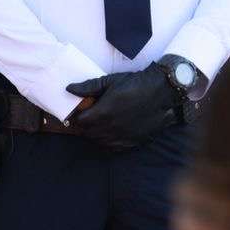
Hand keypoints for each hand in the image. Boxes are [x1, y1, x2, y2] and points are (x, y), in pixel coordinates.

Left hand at [65, 66, 179, 150]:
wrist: (161, 93)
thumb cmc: (134, 83)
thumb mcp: (110, 81)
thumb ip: (88, 87)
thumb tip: (69, 89)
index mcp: (102, 113)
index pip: (79, 122)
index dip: (77, 117)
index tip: (81, 111)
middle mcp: (109, 128)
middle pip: (87, 133)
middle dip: (85, 125)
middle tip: (90, 116)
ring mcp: (120, 137)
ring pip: (99, 142)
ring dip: (96, 134)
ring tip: (101, 123)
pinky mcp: (131, 143)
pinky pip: (112, 148)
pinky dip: (108, 142)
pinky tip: (112, 132)